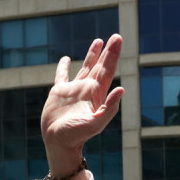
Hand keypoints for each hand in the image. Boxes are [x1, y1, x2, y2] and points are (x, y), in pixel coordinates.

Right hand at [40, 35, 124, 179]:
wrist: (58, 143)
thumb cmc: (77, 135)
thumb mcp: (96, 123)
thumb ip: (109, 108)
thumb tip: (121, 89)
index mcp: (97, 95)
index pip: (108, 70)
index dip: (113, 55)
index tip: (118, 39)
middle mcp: (87, 90)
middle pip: (100, 66)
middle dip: (108, 52)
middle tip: (116, 36)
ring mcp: (73, 90)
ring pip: (85, 68)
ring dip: (92, 55)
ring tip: (98, 41)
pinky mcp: (58, 93)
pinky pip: (62, 76)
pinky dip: (63, 67)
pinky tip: (65, 58)